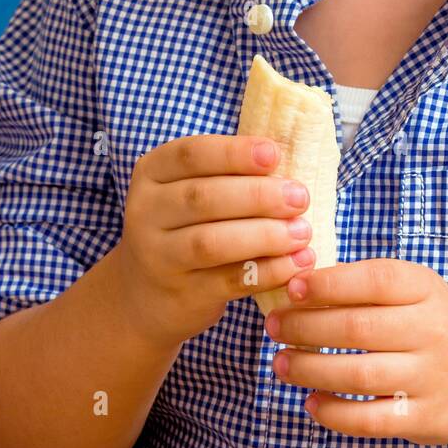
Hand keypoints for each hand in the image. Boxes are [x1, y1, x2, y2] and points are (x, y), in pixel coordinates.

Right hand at [113, 134, 316, 349]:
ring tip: (302, 232)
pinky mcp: (181, 295)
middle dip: (259, 195)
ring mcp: (158, 257)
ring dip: (265, 235)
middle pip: (204, 198)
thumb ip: (229, 174)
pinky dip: (268, 271)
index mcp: (151, 173)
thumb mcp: (190, 191)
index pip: (191, 154)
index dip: (234, 153)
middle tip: (300, 197)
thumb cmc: (185, 226)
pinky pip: (229, 281)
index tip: (274, 154)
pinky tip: (295, 263)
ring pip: (212, 242)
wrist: (146, 294)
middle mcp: (145, 213)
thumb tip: (292, 160)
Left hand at [265, 258, 447, 446]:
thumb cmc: (434, 326)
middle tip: (273, 327)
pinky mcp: (425, 419)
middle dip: (306, 327)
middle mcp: (432, 331)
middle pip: (359, 328)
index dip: (329, 284)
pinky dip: (334, 413)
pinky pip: (370, 419)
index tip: (292, 289)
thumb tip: (301, 286)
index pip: (375, 280)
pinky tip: (310, 402)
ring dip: (311, 369)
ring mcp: (430, 377)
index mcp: (426, 290)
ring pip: (360, 374)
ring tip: (281, 364)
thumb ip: (368, 286)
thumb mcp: (416, 292)